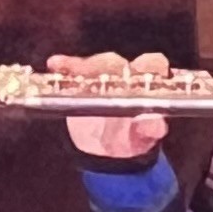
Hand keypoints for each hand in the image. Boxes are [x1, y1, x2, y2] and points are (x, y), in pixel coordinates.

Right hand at [54, 49, 170, 156]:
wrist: (106, 148)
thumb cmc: (130, 137)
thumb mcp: (142, 137)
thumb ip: (150, 129)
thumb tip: (156, 124)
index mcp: (147, 84)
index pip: (152, 64)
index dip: (149, 64)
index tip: (141, 68)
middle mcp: (125, 74)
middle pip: (117, 63)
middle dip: (109, 67)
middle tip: (101, 78)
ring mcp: (102, 75)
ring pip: (94, 65)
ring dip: (85, 68)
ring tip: (76, 73)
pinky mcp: (80, 79)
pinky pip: (72, 69)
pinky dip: (65, 65)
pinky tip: (56, 64)